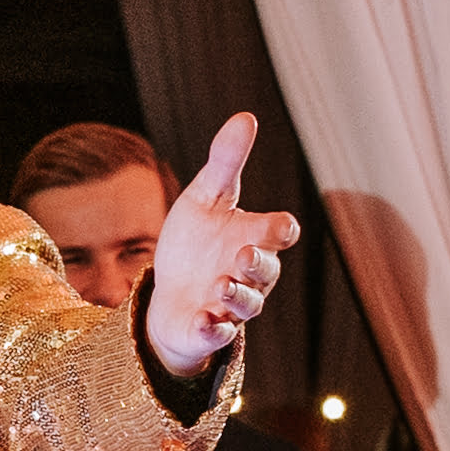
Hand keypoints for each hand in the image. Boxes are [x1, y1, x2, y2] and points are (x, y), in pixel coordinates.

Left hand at [145, 111, 302, 378]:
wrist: (169, 290)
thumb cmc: (196, 241)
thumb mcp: (207, 196)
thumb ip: (226, 162)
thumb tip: (246, 117)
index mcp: (254, 238)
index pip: (278, 233)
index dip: (280, 230)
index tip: (279, 226)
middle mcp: (249, 274)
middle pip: (266, 271)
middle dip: (258, 264)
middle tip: (243, 255)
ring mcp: (230, 305)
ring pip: (246, 305)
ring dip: (237, 296)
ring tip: (221, 285)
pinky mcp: (207, 328)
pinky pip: (217, 333)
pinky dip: (213, 329)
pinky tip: (206, 321)